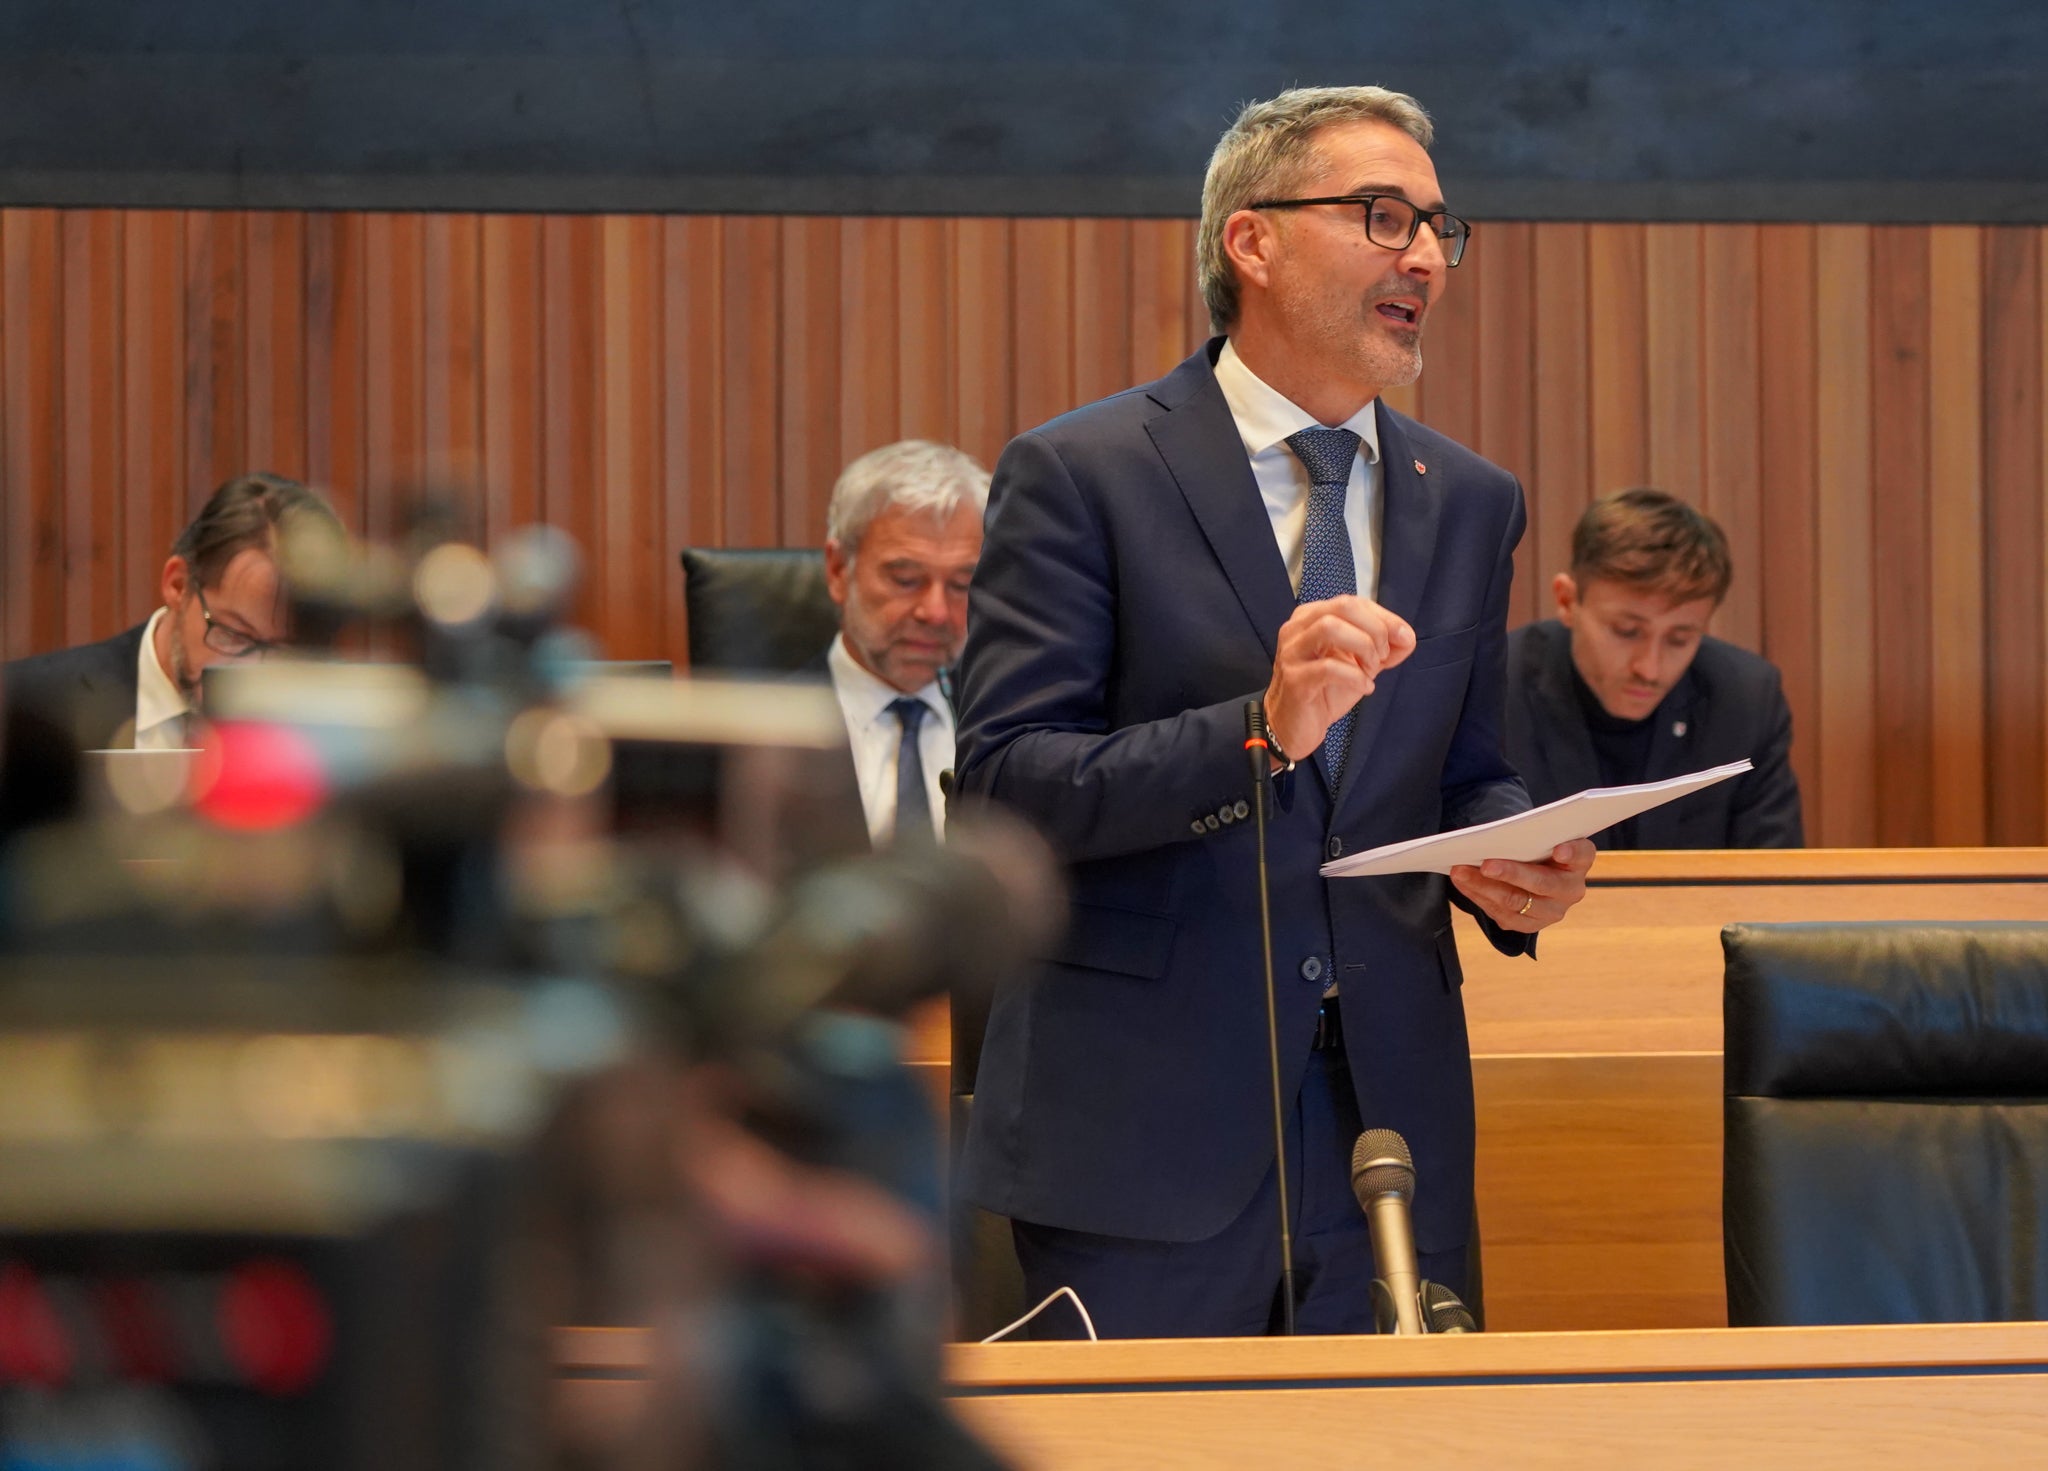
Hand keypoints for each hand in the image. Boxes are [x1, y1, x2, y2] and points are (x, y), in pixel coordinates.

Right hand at [1263, 595, 1416, 763]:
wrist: (1294, 727)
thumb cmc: (1324, 692)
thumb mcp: (1359, 664)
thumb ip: (1383, 648)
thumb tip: (1407, 637)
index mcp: (1312, 618)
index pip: (1354, 602)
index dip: (1385, 618)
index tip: (1404, 639)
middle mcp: (1297, 629)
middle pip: (1343, 606)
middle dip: (1375, 629)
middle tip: (1384, 655)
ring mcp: (1293, 653)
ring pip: (1330, 627)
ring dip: (1363, 647)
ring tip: (1372, 669)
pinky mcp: (1294, 679)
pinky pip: (1328, 668)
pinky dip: (1356, 677)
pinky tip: (1365, 688)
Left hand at [1449, 838, 1594, 933]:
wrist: (1533, 873)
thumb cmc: (1536, 848)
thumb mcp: (1540, 838)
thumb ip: (1531, 835)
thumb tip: (1497, 836)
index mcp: (1579, 862)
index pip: (1581, 855)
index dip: (1571, 852)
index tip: (1559, 849)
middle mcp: (1570, 890)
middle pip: (1542, 883)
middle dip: (1511, 873)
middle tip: (1485, 864)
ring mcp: (1551, 911)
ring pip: (1515, 901)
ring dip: (1483, 886)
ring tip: (1460, 871)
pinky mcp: (1529, 925)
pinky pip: (1501, 913)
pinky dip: (1477, 895)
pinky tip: (1462, 882)